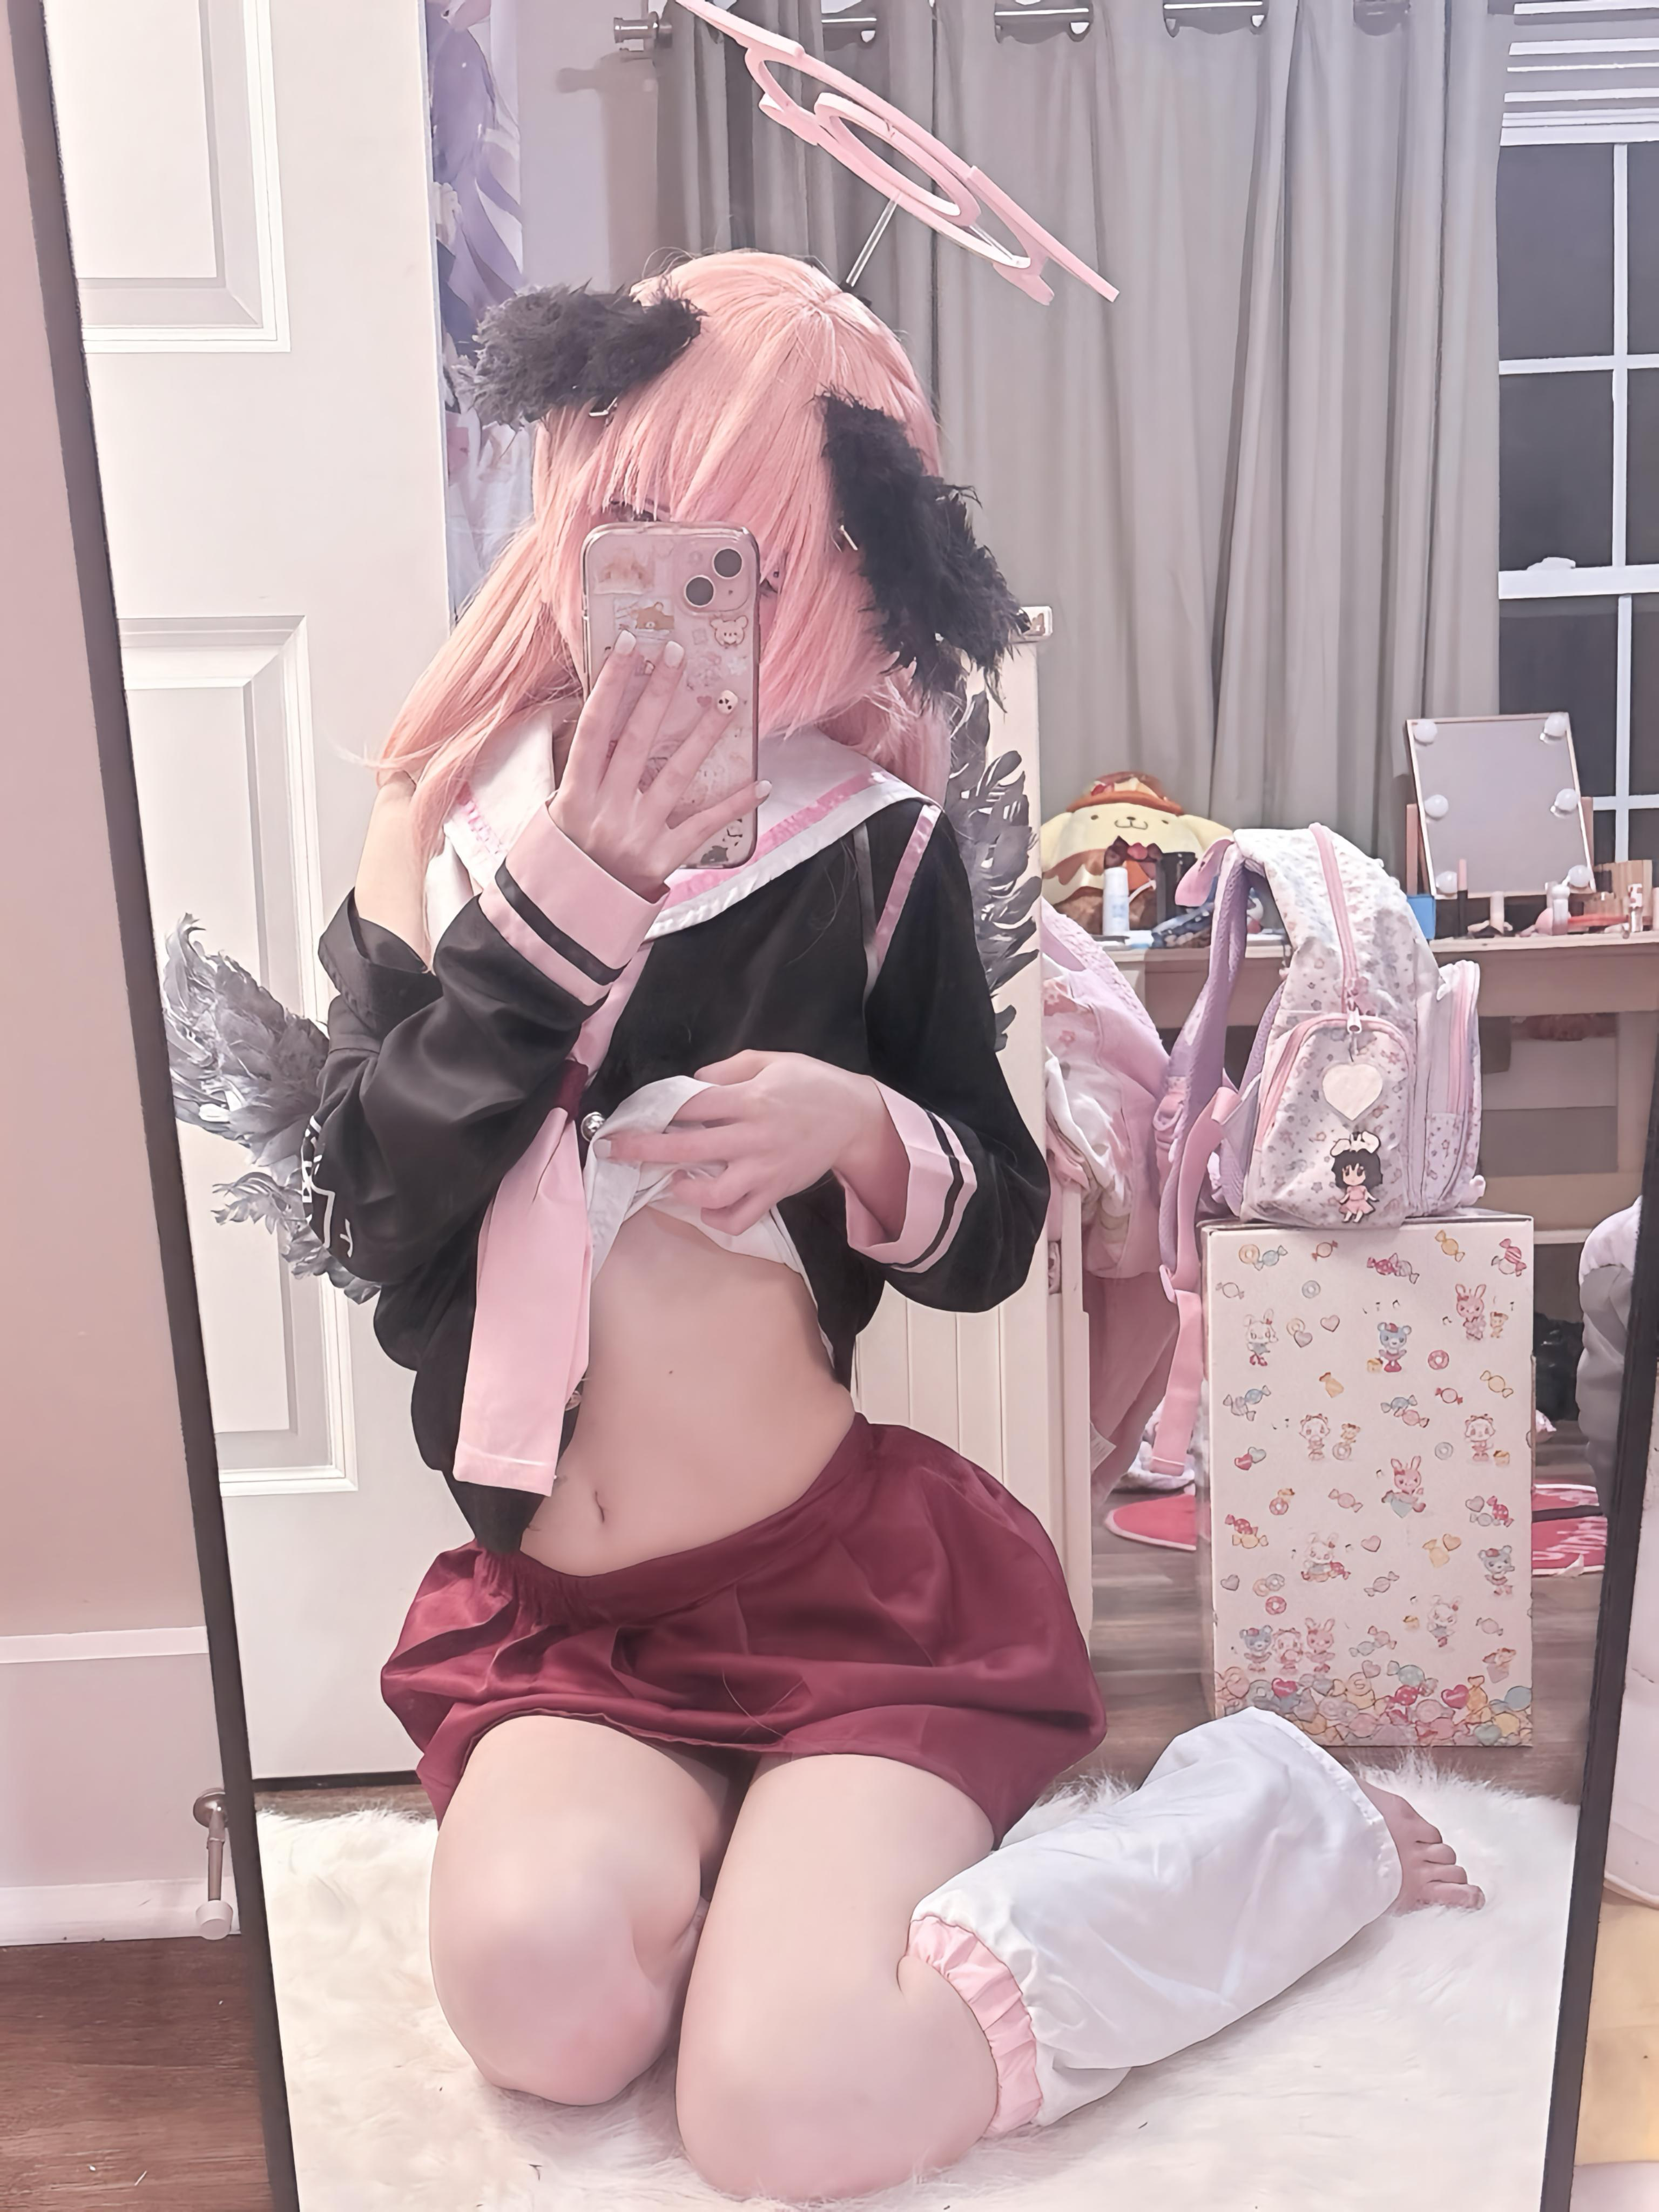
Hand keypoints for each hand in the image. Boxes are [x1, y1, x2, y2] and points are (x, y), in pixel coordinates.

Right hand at [549, 632, 766, 898]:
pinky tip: (762, 783)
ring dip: (703, 735)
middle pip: (637, 739)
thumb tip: (602, 723)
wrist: (568, 917)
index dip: (612, 684)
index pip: (595, 727)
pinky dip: (734, 805)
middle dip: (658, 692)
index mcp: (575, 793)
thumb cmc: (563, 859)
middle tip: (677, 653)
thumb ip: (581, 773)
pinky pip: (704, 826)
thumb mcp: (556, 813)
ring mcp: (638, 832)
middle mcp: (607, 808)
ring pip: (676, 774)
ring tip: (727, 702)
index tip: (630, 647)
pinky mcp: (663, 858)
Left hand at [599, 1050, 909, 1236]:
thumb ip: (728, 1068)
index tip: (627, 1117)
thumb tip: (692, 1083)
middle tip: (615, 1151)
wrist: (857, 1119)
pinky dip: (719, 1219)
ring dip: (685, 1191)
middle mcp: (753, 1138)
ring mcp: (764, 1170)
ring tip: (673, 1182)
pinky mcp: (776, 1192)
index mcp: (749, 1100)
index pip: (690, 1107)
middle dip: (645, 1151)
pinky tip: (707, 1207)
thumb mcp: (772, 1060)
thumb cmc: (813, 1084)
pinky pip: (742, 1217)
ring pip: (715, 1194)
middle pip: (688, 1149)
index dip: (654, 1112)